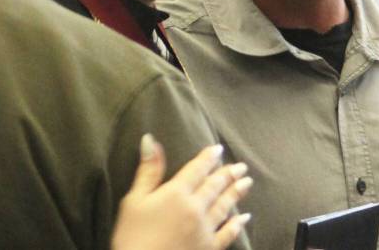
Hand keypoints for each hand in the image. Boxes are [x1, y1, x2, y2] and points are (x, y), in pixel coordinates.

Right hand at [111, 134, 252, 249]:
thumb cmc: (131, 238)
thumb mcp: (133, 201)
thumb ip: (148, 171)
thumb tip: (151, 139)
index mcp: (177, 193)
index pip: (197, 169)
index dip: (208, 158)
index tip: (218, 149)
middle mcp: (195, 207)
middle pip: (215, 186)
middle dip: (228, 174)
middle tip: (241, 166)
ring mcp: (205, 229)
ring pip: (225, 206)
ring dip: (237, 193)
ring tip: (247, 182)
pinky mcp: (209, 248)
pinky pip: (227, 234)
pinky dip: (237, 224)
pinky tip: (244, 218)